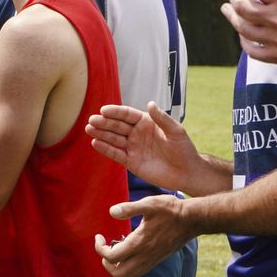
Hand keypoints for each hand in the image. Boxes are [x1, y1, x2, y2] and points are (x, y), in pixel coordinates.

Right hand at [86, 102, 200, 193]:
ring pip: (114, 139)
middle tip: (92, 120)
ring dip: (101, 134)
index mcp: (146, 122)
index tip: (104, 110)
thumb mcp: (176, 131)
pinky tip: (95, 143)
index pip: (127, 114)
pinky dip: (105, 149)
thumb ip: (162, 118)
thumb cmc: (184, 150)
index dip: (115, 112)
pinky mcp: (131, 162)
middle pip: (117, 126)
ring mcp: (133, 147)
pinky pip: (116, 154)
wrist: (186, 173)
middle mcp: (137, 133)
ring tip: (89, 129)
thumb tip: (150, 103)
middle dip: (104, 122)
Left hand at [93, 194, 195, 276]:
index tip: (99, 237)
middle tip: (105, 248)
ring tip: (114, 250)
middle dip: (106, 263)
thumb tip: (111, 212)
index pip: (112, 256)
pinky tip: (127, 250)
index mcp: (139, 243)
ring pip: (128, 276)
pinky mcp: (156, 260)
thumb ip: (129, 208)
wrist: (192, 220)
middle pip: (118, 274)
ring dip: (116, 267)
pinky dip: (126, 266)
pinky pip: (137, 272)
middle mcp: (144, 256)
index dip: (100, 248)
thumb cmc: (171, 210)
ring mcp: (151, 261)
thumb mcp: (149, 204)